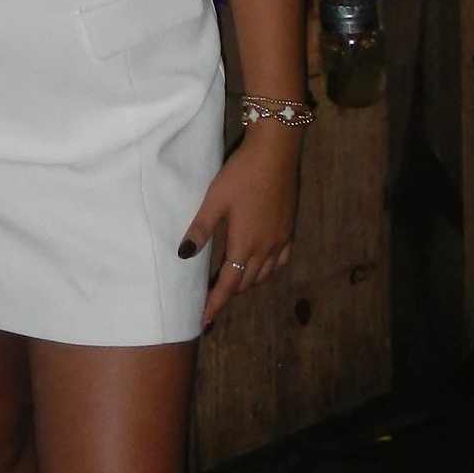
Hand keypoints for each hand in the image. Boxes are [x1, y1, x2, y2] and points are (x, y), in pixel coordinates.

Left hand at [178, 122, 301, 327]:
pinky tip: (263, 265)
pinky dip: (269, 270)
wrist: (277, 153)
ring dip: (247, 283)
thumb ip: (201, 228)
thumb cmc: (242, 174)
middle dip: (229, 293)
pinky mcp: (290, 228)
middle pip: (246, 282)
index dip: (215, 303)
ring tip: (232, 283)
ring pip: (264, 274)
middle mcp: (266, 248)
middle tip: (211, 297)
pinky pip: (281, 260)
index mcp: (245, 244)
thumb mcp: (215, 199)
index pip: (228, 284)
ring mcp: (281, 239)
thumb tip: (183, 254)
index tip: (203, 319)